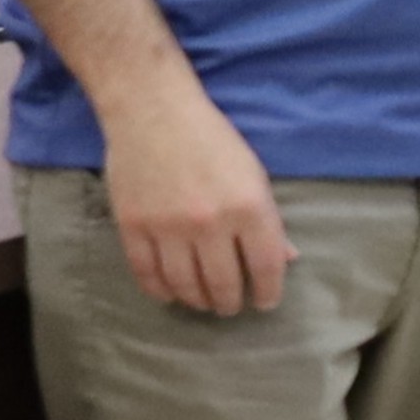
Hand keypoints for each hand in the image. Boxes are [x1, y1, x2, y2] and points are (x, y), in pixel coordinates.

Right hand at [101, 78, 290, 317]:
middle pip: (223, 283)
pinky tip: (170, 294)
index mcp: (249, 208)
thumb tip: (287, 258)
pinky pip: (146, 273)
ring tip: (204, 303)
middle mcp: (210, 223)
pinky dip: (160, 291)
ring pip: (184, 284)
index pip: (266, 267)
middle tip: (231, 307)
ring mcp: (167, 227)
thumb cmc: (212, 140)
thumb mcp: (254, 175)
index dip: (268, 292)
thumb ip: (268, 220)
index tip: (265, 302)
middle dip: (230, 303)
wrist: (152, 112)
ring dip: (197, 301)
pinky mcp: (132, 226)